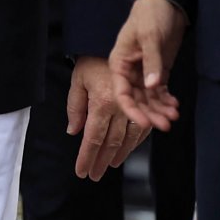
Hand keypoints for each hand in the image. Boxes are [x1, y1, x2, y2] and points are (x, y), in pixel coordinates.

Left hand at [66, 54, 149, 180]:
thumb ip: (75, 107)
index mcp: (101, 103)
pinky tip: (128, 149)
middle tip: (94, 175)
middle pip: (111, 143)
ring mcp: (136, 107)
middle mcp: (120, 108)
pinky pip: (142, 129)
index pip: (92, 138)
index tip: (82, 172)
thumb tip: (73, 132)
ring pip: (128, 139)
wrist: (121, 44)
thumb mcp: (78, 82)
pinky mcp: (146, 104)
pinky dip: (135, 142)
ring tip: (110, 166)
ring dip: (119, 155)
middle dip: (101, 161)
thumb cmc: (93, 62)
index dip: (87, 157)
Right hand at [109, 0, 186, 132]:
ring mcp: (143, 73)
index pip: (122, 93)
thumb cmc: (150, 16)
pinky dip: (166, 100)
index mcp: (118, 64)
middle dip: (150, 113)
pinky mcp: (157, 72)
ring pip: (149, 98)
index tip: (145, 122)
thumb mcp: (150, 36)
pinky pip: (159, 91)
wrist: (164, 3)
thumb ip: (151, 62)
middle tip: (166, 124)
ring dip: (160, 109)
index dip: (132, 110)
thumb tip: (152, 86)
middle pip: (137, 100)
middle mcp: (128, 72)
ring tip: (174, 116)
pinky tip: (174, 105)